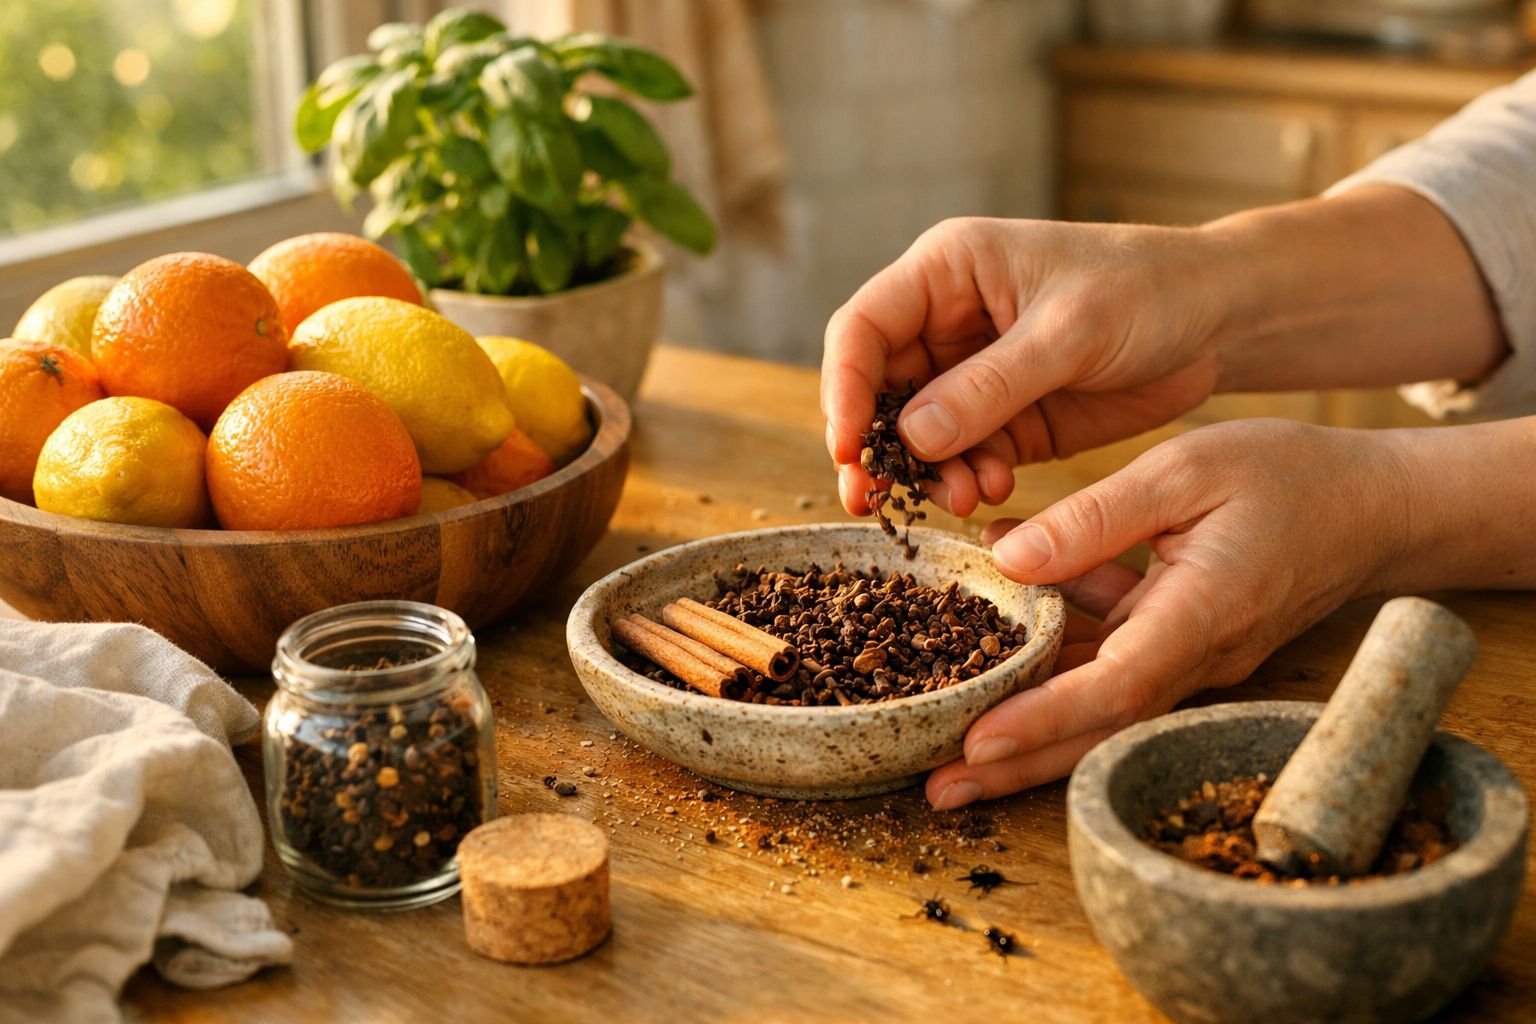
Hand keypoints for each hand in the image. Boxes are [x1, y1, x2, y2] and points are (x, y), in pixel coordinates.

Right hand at [821, 216, 1227, 517]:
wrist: (1220, 320)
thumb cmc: (1147, 290)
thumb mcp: (1069, 331)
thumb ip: (989, 386)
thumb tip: (911, 439)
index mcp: (947, 271)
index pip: (863, 328)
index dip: (844, 387)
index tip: (849, 447)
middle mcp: (946, 321)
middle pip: (878, 389)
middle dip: (875, 448)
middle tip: (870, 501)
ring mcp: (973, 374)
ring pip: (918, 434)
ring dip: (929, 473)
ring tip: (964, 498)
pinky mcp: (1006, 419)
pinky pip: (965, 457)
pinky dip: (970, 480)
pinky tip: (994, 490)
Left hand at [925, 418, 1414, 809]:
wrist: (1372, 506)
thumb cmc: (1287, 475)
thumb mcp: (1186, 468)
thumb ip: (1095, 517)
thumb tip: (1009, 560)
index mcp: (1203, 613)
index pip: (1116, 687)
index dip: (1044, 719)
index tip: (977, 742)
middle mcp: (1198, 655)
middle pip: (1098, 726)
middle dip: (1017, 764)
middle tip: (938, 787)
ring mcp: (1192, 658)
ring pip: (1098, 707)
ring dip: (1027, 730)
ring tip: (947, 750)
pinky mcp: (1183, 645)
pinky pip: (1112, 664)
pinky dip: (1055, 660)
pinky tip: (996, 625)